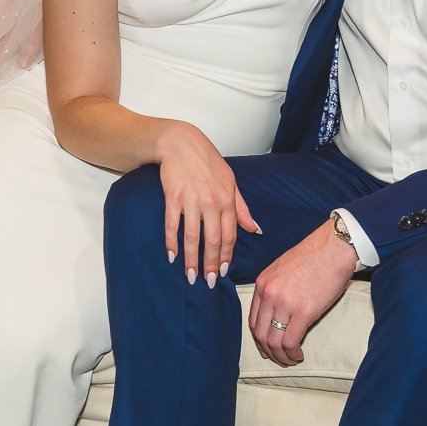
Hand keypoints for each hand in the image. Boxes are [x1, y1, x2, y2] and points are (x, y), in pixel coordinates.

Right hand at [155, 121, 260, 288]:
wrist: (181, 143)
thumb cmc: (207, 162)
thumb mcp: (230, 181)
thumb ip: (241, 208)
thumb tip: (255, 229)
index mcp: (227, 199)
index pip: (230, 235)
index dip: (226, 256)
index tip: (222, 272)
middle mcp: (211, 201)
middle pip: (212, 240)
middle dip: (210, 264)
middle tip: (208, 282)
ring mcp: (191, 200)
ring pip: (193, 237)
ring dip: (192, 259)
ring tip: (191, 276)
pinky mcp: (173, 197)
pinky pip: (172, 225)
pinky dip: (172, 242)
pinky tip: (172, 256)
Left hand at [248, 222, 356, 366]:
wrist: (335, 247)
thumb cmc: (315, 256)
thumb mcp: (283, 268)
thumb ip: (275, 288)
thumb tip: (276, 312)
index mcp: (263, 282)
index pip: (253, 319)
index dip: (259, 338)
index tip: (266, 346)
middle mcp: (270, 293)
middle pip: (260, 333)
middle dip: (267, 351)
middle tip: (277, 358)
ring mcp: (285, 303)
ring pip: (273, 341)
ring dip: (280, 356)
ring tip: (289, 360)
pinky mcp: (304, 312)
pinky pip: (290, 341)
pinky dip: (292, 353)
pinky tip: (298, 354)